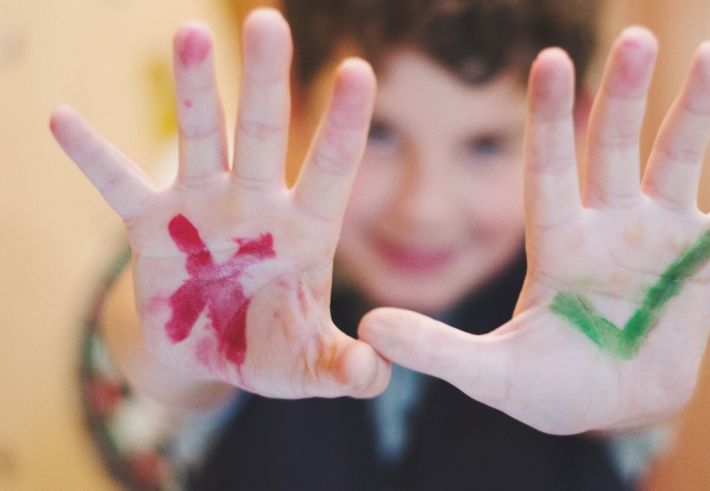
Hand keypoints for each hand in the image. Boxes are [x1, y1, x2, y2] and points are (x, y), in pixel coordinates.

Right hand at [51, 10, 389, 397]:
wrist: (209, 353)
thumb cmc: (270, 349)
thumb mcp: (309, 368)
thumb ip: (344, 369)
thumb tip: (371, 374)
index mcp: (306, 230)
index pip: (332, 169)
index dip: (345, 124)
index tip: (359, 69)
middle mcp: (256, 203)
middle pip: (264, 132)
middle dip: (266, 80)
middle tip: (267, 22)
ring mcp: (203, 207)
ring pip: (200, 137)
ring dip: (193, 89)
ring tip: (187, 31)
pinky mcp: (152, 224)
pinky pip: (119, 184)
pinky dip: (92, 155)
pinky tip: (63, 118)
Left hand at [359, 28, 709, 433]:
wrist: (608, 405)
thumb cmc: (550, 390)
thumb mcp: (492, 375)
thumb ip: (437, 350)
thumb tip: (369, 327)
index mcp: (556, 242)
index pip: (550, 169)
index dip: (552, 120)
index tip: (551, 60)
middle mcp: (607, 223)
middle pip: (614, 149)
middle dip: (624, 98)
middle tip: (635, 38)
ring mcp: (658, 236)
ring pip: (677, 161)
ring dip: (696, 114)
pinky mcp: (703, 260)